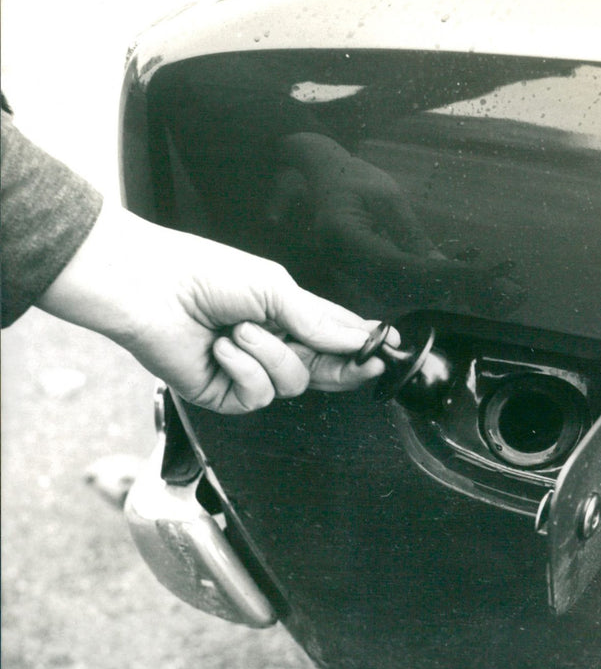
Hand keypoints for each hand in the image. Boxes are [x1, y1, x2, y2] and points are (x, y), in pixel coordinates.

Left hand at [37, 204, 387, 413]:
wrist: (147, 289)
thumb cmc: (203, 274)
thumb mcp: (273, 288)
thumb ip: (318, 319)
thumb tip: (361, 336)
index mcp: (286, 315)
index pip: (334, 338)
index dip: (360, 347)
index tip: (385, 348)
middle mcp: (272, 346)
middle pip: (324, 371)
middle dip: (341, 366)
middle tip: (363, 361)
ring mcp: (249, 372)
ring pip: (292, 383)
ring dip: (268, 354)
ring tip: (237, 329)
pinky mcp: (226, 394)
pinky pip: (258, 394)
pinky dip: (243, 369)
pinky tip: (222, 348)